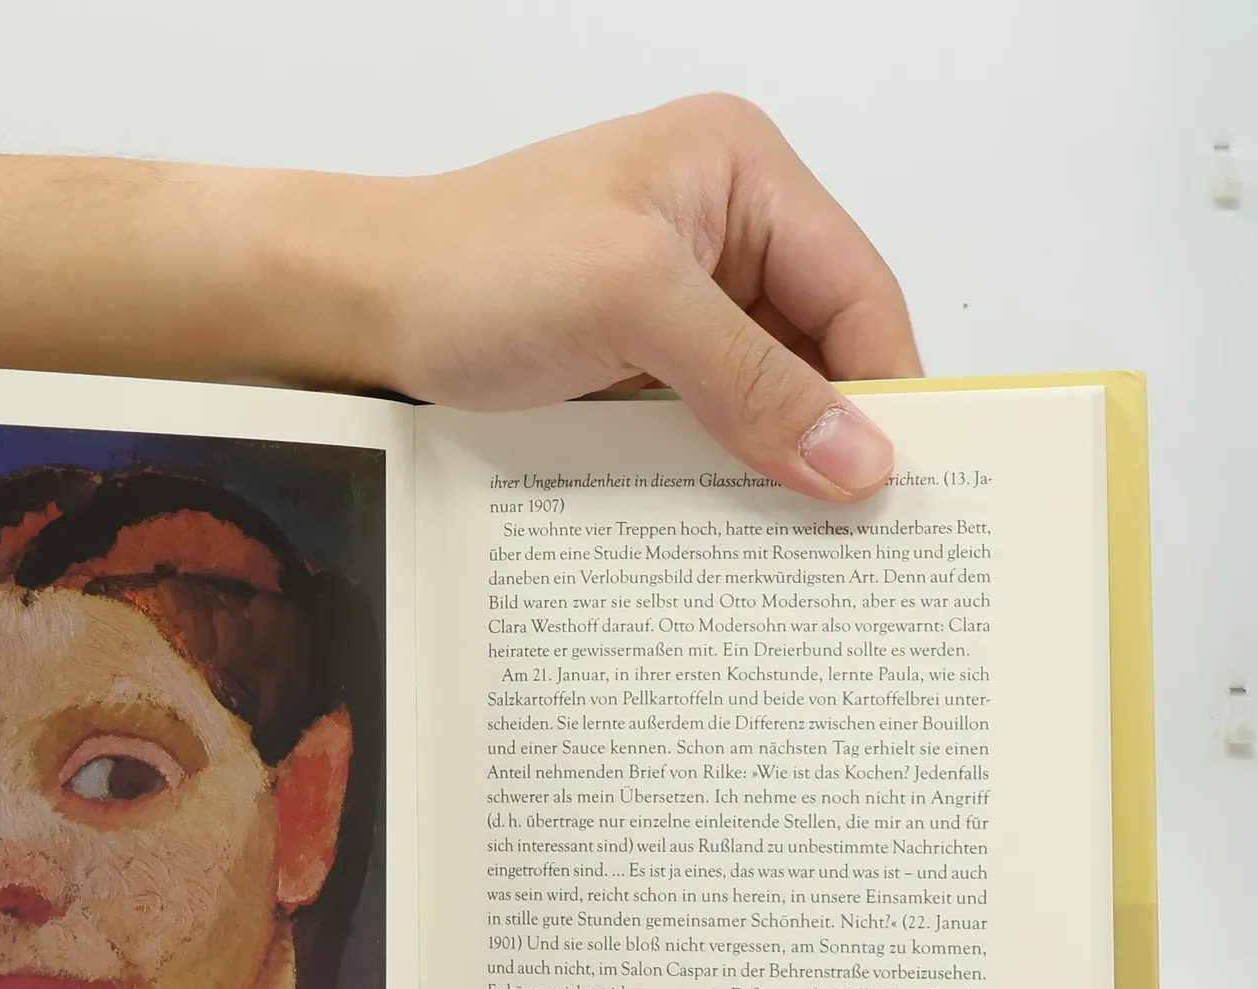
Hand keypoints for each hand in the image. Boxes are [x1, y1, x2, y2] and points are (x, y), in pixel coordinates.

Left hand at [360, 94, 920, 500]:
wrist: (354, 310)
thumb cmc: (475, 271)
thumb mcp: (632, 304)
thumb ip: (752, 381)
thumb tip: (860, 462)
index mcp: (742, 173)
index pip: (858, 288)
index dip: (888, 388)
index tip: (904, 485)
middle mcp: (723, 229)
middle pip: (820, 346)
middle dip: (836, 433)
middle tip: (865, 534)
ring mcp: (677, 299)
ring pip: (765, 393)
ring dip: (778, 462)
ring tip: (808, 546)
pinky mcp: (636, 358)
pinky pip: (707, 421)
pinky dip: (722, 471)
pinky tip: (735, 527)